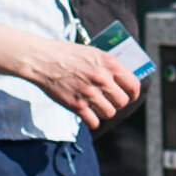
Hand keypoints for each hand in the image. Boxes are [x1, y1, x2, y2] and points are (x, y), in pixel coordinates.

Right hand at [14, 38, 139, 125]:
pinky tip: (87, 115)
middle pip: (122, 102)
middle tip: (108, 100)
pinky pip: (94, 122)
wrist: (42, 60)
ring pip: (109, 113)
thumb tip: (121, 79)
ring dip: (104, 111)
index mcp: (109, 64)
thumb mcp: (93, 53)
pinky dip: (92, 121)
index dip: (133, 94)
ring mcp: (90, 93)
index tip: (129, 97)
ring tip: (96, 106)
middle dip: (116, 103)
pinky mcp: (77, 105)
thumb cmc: (66, 54)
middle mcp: (102, 79)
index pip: (133, 85)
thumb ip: (108, 66)